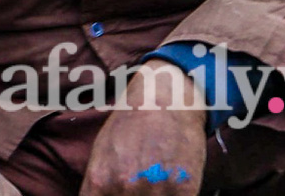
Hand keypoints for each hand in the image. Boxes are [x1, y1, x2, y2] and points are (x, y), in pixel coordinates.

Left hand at [79, 63, 205, 195]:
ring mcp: (155, 190)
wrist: (165, 98)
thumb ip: (100, 185)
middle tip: (140, 188)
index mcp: (100, 180)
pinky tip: (173, 187)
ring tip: (158, 186)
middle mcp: (125, 187)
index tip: (117, 195)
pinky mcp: (184, 190)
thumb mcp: (101, 153)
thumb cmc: (131, 122)